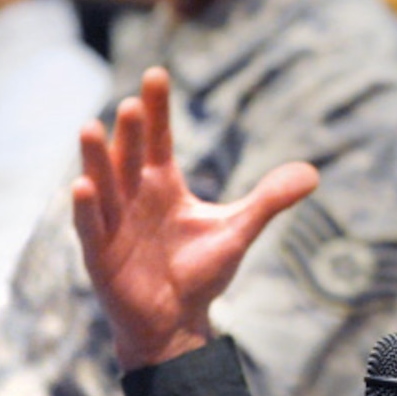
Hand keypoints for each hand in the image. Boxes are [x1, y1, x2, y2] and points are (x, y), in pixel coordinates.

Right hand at [72, 66, 318, 369]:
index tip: (157, 73)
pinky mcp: (100, 254)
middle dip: (131, 131)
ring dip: (97, 158)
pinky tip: (83, 186)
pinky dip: (87, 208)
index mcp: (162, 184)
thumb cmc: (199, 273)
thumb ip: (268, 200)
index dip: (158, 108)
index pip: (159, 139)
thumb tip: (313, 173)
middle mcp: (134, 195)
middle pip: (131, 156)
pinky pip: (91, 227)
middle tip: (134, 104)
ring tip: (91, 127)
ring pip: (103, 183)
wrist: (176, 322)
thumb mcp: (237, 231)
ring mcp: (114, 223)